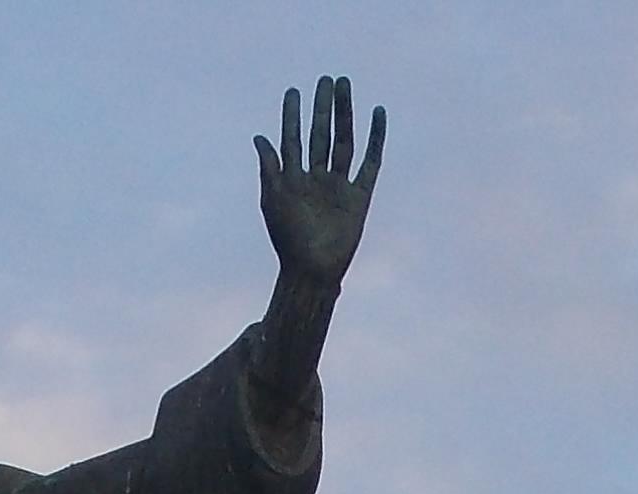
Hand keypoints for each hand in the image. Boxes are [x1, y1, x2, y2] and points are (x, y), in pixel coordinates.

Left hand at [255, 75, 383, 290]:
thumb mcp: (273, 200)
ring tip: (343, 86)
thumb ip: (269, 167)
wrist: (311, 270)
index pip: (292, 139)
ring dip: (344, 113)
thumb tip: (259, 137)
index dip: (292, 116)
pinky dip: (375, 138)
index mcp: (293, 178)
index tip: (293, 91)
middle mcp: (317, 178)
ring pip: (344, 141)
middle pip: (321, 134)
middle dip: (322, 108)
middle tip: (325, 80)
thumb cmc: (287, 239)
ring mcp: (339, 185)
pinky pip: (370, 162)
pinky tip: (377, 114)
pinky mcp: (359, 196)